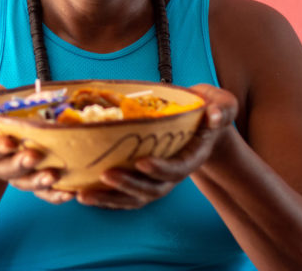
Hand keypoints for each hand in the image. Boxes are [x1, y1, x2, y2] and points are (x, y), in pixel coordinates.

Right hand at [0, 78, 73, 204]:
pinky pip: (41, 189)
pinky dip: (54, 193)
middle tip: (34, 156)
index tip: (9, 143)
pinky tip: (68, 192)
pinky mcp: (32, 172)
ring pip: (23, 181)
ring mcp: (14, 168)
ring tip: (53, 176)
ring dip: (38, 181)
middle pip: (4, 169)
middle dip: (20, 164)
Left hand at [76, 84, 237, 209]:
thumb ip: (221, 108)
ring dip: (109, 198)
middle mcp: (173, 174)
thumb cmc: (208, 110)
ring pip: (133, 198)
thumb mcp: (221, 103)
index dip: (161, 168)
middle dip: (128, 185)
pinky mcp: (140, 179)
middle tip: (106, 174)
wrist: (201, 125)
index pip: (177, 169)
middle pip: (151, 189)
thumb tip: (213, 116)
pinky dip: (103, 198)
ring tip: (83, 194)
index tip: (142, 161)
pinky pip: (122, 195)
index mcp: (191, 156)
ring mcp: (156, 180)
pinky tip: (80, 193)